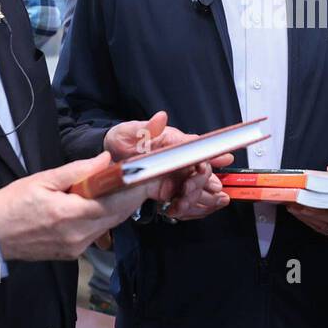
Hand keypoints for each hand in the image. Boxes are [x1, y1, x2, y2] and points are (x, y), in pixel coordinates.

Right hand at [0, 153, 149, 260]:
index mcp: (69, 214)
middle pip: (117, 215)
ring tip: (128, 187)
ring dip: (121, 207)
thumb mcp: (43, 179)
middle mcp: (77, 235)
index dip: (134, 189)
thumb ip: (78, 171)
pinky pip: (97, 233)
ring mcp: (76, 247)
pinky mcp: (73, 253)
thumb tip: (106, 160)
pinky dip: (105, 217)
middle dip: (133, 197)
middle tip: (145, 178)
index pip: (115, 203)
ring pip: (110, 225)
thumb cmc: (13, 203)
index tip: (148, 175)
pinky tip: (105, 204)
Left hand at [105, 110, 231, 209]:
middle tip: (187, 190)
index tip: (217, 163)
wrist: (110, 157)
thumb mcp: (129, 132)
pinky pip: (184, 199)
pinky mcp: (169, 189)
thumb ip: (145, 128)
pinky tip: (176, 209)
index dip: (211, 156)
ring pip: (196, 187)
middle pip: (201, 171)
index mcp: (174, 141)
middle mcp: (179, 157)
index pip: (198, 148)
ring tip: (180, 204)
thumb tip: (160, 117)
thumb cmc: (123, 139)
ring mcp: (176, 174)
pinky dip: (185, 207)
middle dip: (199, 183)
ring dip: (194, 198)